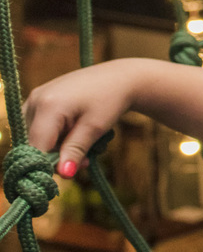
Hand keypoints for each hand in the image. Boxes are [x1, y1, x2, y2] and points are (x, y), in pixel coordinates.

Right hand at [23, 61, 139, 177]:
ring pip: (36, 137)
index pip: (35, 147)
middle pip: (33, 143)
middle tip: (85, 161)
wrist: (120, 78)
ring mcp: (35, 98)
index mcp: (47, 106)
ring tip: (86, 146)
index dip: (47, 165)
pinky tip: (76, 135)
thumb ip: (75, 150)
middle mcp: (35, 100)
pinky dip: (56, 137)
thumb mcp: (95, 128)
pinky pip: (39, 127)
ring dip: (58, 148)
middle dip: (56, 157)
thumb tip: (63, 174)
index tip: (70, 172)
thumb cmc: (111, 100)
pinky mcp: (39, 100)